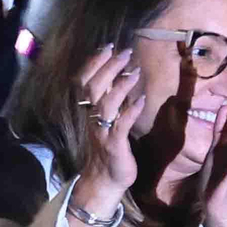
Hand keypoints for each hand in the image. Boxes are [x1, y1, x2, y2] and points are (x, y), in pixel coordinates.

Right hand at [72, 44, 146, 211]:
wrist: (103, 180)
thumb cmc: (107, 149)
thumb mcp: (105, 122)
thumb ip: (109, 101)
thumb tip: (120, 77)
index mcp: (88, 112)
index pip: (84, 81)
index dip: (93, 63)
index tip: (108, 46)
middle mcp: (92, 119)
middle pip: (94, 88)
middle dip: (108, 67)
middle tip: (124, 52)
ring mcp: (102, 132)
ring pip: (106, 104)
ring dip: (120, 86)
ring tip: (135, 72)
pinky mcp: (114, 145)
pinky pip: (121, 125)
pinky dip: (131, 111)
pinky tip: (142, 100)